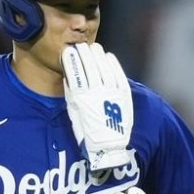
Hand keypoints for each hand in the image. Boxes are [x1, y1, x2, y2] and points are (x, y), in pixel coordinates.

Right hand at [61, 42, 132, 170]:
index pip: (76, 74)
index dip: (72, 61)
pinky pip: (119, 75)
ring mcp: (112, 93)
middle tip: (81, 46)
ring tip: (94, 48)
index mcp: (82, 99)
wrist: (108, 147)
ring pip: (105, 69)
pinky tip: (108, 56)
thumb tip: (69, 77)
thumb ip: (71, 95)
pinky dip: (113, 64)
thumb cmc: (87, 133)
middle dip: (85, 54)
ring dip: (98, 56)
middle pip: (91, 68)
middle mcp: (97, 93)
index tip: (68, 51)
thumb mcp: (73, 115)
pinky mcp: (124, 95)